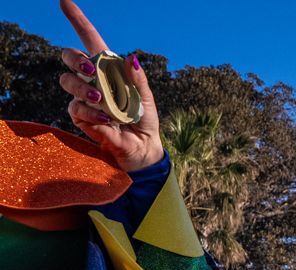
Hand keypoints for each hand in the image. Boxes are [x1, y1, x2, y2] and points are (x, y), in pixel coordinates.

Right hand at [57, 0, 163, 171]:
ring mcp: (84, 97)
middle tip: (91, 70)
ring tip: (101, 99)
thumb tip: (131, 58)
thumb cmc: (144, 119)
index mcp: (109, 69)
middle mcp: (92, 79)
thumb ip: (138, 80)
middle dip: (75, 60)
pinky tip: (106, 119)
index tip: (65, 2)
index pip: (89, 40)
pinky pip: (76, 108)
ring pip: (67, 81)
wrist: (142, 147)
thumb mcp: (147, 99)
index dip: (77, 21)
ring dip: (83, 88)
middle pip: (69, 57)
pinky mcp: (80, 116)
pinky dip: (91, 113)